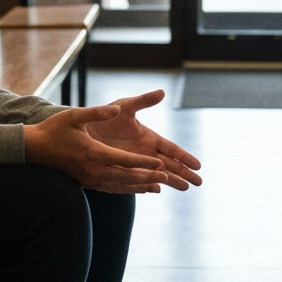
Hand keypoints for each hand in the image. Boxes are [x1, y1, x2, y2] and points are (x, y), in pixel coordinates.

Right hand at [24, 104, 170, 193]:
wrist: (33, 150)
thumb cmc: (53, 130)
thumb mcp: (74, 116)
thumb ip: (97, 112)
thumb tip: (116, 108)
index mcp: (92, 152)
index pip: (124, 160)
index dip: (143, 162)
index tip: (160, 163)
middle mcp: (93, 169)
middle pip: (126, 177)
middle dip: (147, 177)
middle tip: (167, 178)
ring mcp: (89, 178)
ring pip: (119, 186)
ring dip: (139, 186)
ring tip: (158, 186)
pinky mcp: (85, 182)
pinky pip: (110, 189)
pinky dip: (126, 190)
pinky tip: (137, 189)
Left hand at [85, 90, 201, 190]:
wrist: (82, 127)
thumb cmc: (104, 115)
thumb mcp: (125, 106)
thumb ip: (143, 101)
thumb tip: (162, 92)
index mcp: (149, 137)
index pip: (171, 149)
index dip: (184, 157)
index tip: (198, 165)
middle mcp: (144, 151)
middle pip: (169, 164)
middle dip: (184, 173)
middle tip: (199, 183)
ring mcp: (134, 162)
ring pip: (157, 174)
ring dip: (171, 181)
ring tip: (185, 188)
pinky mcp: (122, 169)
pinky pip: (138, 179)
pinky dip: (148, 184)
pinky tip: (158, 189)